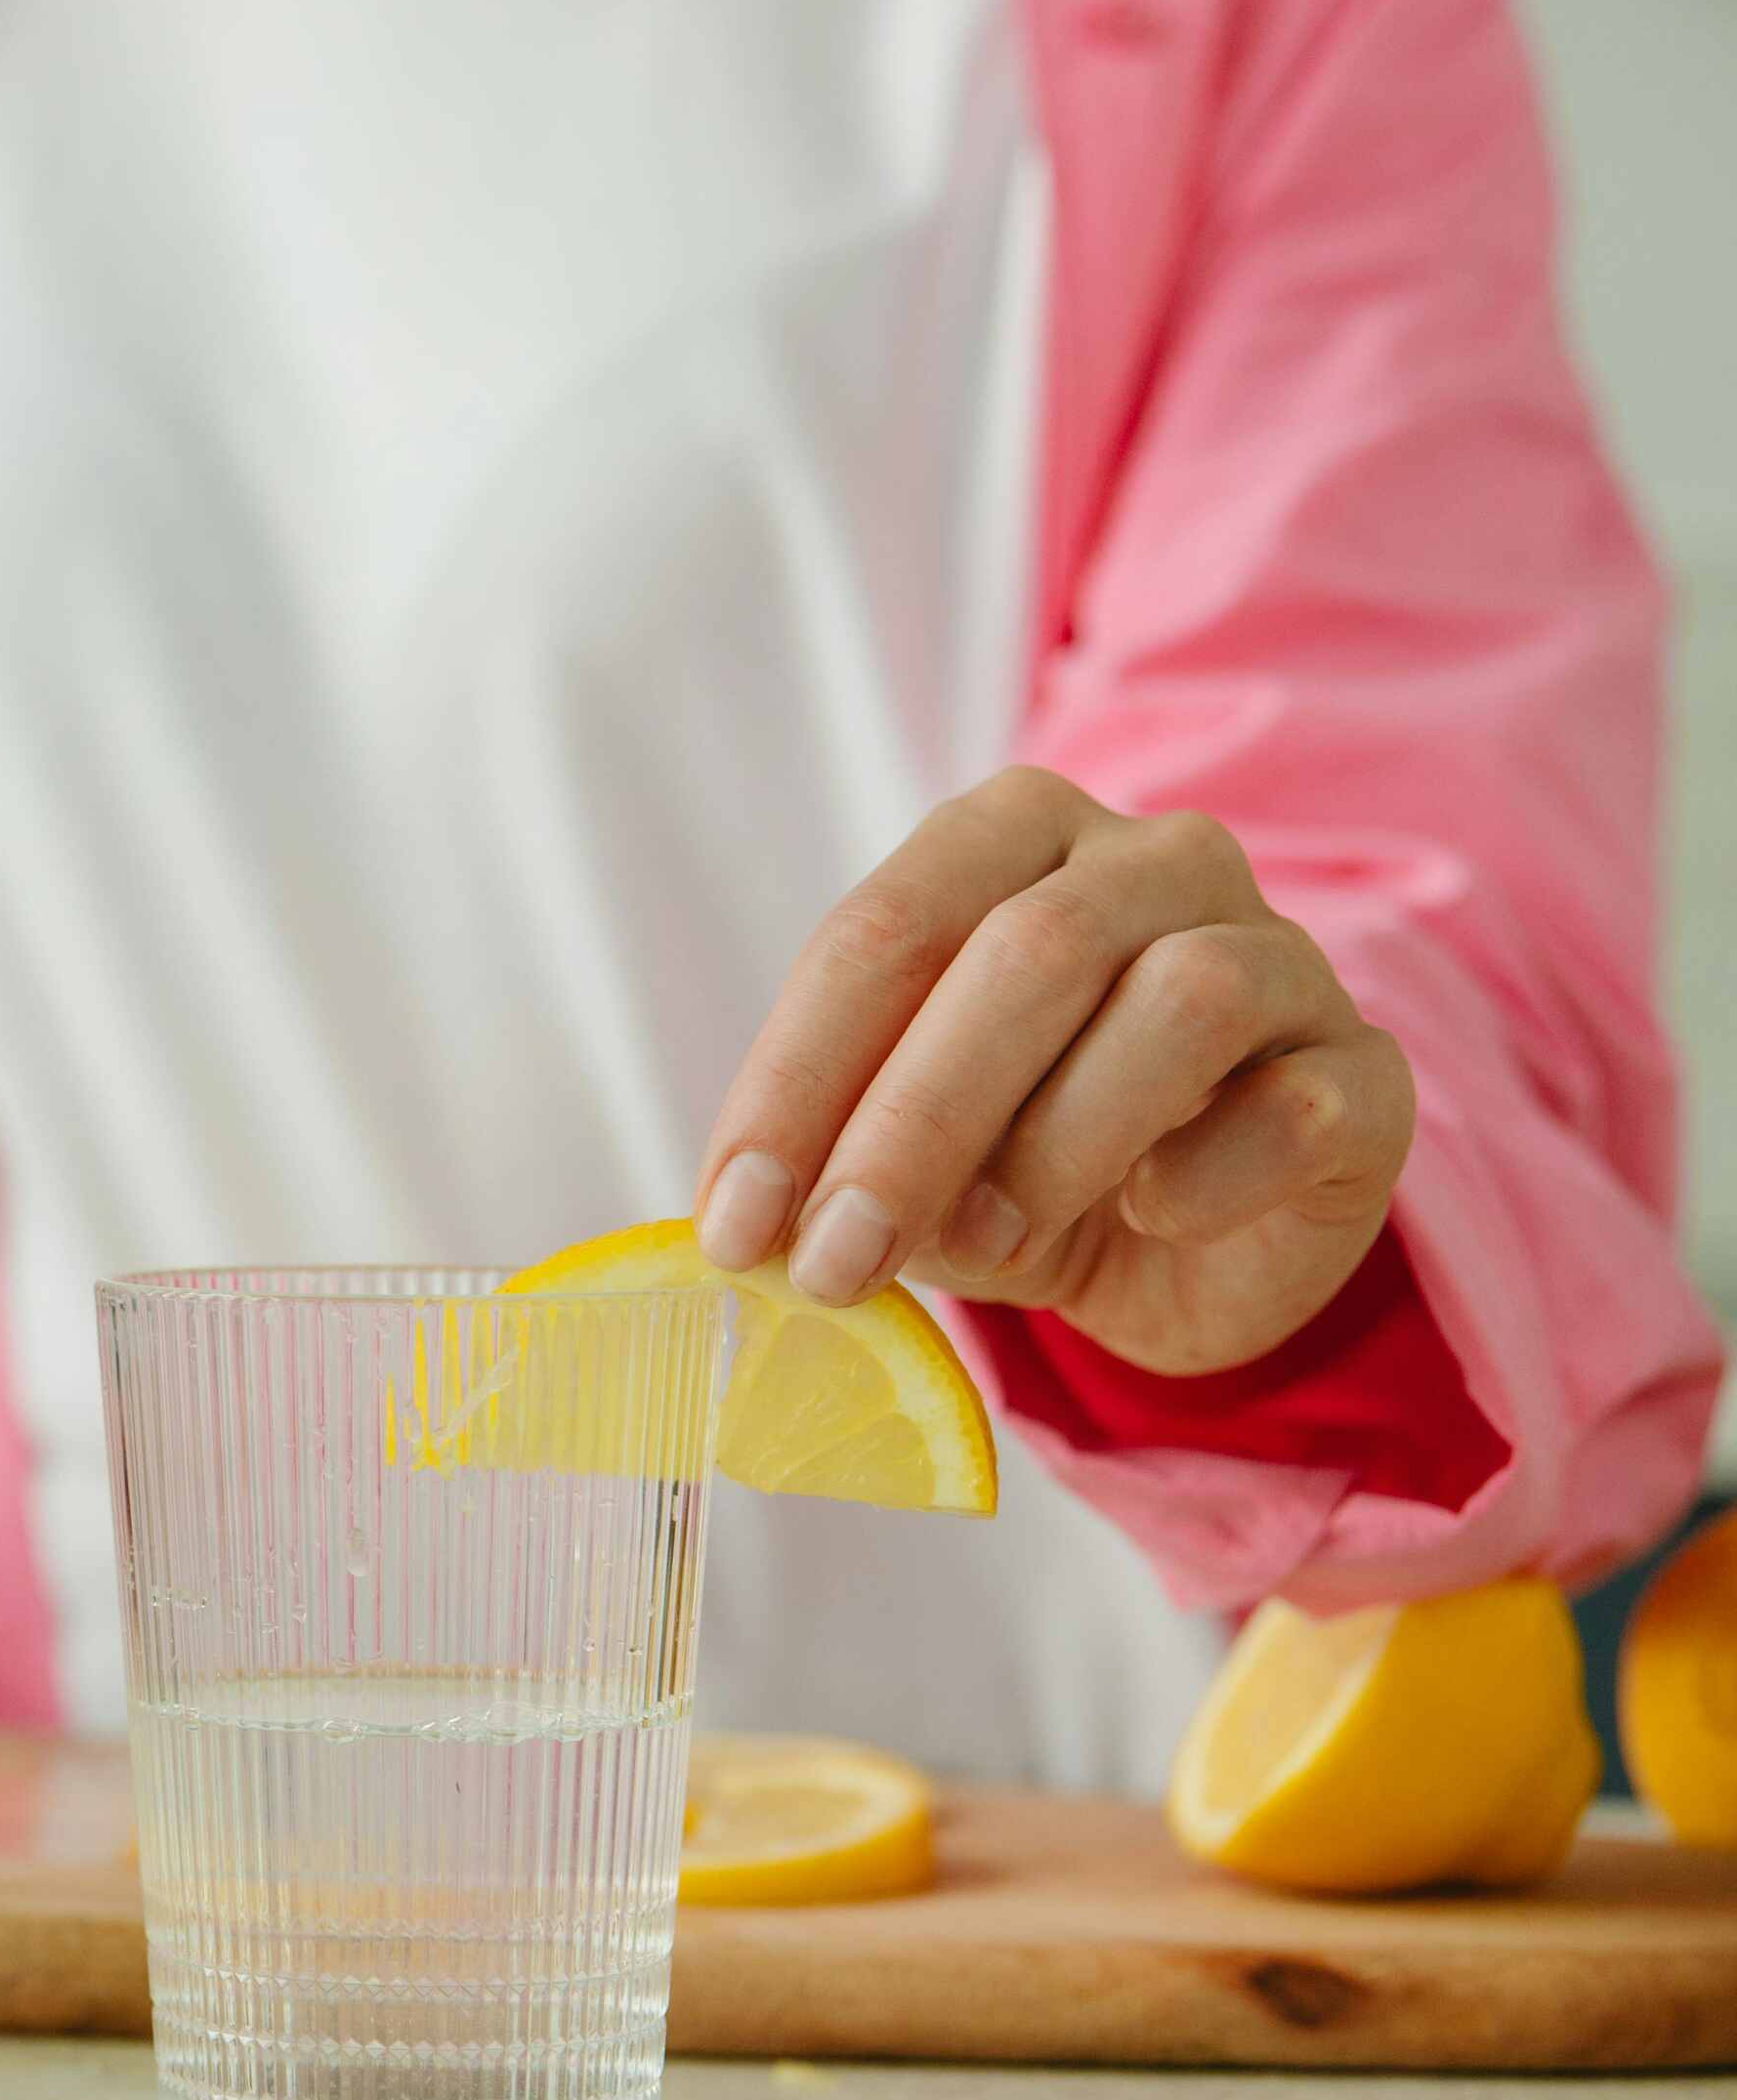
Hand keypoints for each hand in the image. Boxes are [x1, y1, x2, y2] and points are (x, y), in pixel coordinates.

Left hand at [692, 767, 1413, 1376]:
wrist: (1189, 1243)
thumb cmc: (1018, 1160)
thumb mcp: (906, 1154)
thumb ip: (840, 1154)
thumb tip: (761, 1224)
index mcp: (1013, 838)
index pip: (886, 931)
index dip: (794, 1082)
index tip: (732, 1223)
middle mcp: (1156, 860)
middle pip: (1029, 953)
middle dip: (910, 1123)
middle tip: (834, 1261)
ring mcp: (1280, 952)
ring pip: (1178, 999)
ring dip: (1055, 1142)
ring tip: (984, 1248)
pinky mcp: (1367, 1072)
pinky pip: (1293, 1106)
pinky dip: (1202, 1176)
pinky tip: (1151, 1217)